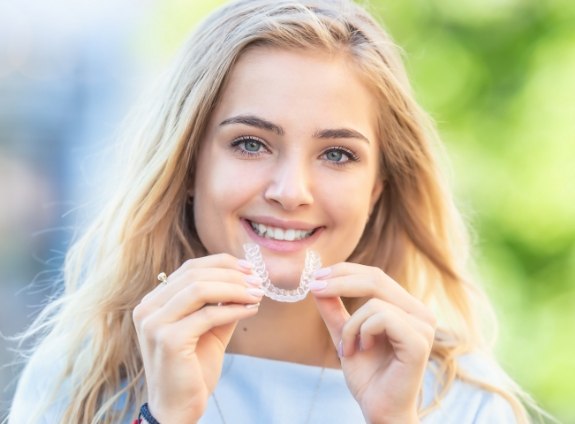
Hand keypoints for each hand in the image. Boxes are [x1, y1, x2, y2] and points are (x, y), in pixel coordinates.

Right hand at [132, 254, 263, 422]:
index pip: (189, 268)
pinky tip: (251, 310)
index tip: (249, 268)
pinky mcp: (168, 339)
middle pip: (194, 274)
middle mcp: (147, 309)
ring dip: (235, 289)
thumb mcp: (209, 328)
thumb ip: (221, 303)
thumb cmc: (193, 368)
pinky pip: (208, 315)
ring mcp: (154, 323)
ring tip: (257, 294)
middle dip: (232, 275)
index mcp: (153, 302)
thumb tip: (247, 279)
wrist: (178, 408)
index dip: (222, 264)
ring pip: (200, 289)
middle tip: (258, 281)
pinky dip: (234, 309)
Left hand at [310, 263, 435, 423]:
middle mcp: (420, 313)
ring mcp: (423, 326)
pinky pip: (382, 317)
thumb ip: (334, 310)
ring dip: (350, 325)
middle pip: (376, 279)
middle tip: (315, 288)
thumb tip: (317, 283)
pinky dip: (362, 332)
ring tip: (347, 349)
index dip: (345, 271)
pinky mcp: (419, 341)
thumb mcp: (344, 335)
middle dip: (340, 281)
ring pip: (374, 301)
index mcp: (406, 308)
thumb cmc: (368, 376)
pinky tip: (362, 350)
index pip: (375, 276)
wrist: (379, 409)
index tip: (316, 276)